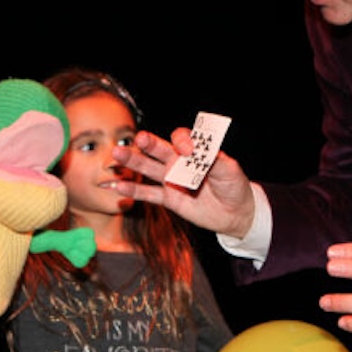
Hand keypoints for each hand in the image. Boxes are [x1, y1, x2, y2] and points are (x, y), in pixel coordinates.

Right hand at [112, 129, 256, 238]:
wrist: (234, 213)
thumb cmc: (234, 186)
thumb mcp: (230, 171)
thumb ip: (217, 161)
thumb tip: (203, 153)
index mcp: (194, 151)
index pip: (181, 138)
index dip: (182, 141)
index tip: (188, 151)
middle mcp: (178, 162)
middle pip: (159, 149)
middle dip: (148, 143)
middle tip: (139, 139)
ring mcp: (171, 180)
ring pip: (148, 168)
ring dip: (133, 162)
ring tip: (117, 156)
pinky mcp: (169, 198)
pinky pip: (149, 193)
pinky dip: (134, 190)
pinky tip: (119, 186)